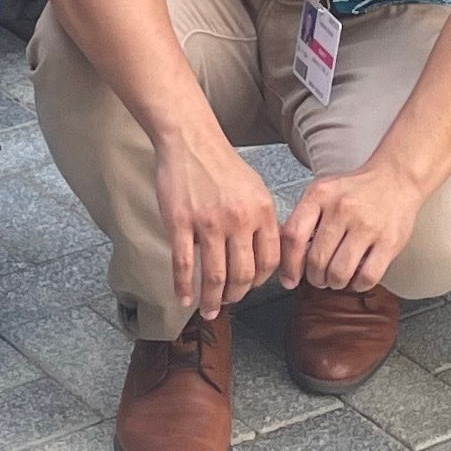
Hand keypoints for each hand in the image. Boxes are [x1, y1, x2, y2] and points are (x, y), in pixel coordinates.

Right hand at [150, 128, 285, 317]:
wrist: (191, 140)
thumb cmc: (222, 165)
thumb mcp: (255, 189)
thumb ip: (262, 221)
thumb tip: (267, 255)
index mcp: (261, 211)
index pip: (269, 261)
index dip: (261, 282)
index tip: (251, 289)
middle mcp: (239, 219)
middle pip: (243, 274)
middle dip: (236, 296)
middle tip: (229, 303)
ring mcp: (208, 222)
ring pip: (214, 275)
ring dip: (212, 300)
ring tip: (209, 310)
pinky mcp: (180, 222)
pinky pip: (184, 264)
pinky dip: (184, 286)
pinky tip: (184, 298)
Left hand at [283, 156, 429, 291]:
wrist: (395, 179)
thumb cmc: (354, 191)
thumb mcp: (322, 192)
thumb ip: (302, 220)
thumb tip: (286, 260)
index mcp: (320, 195)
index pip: (294, 236)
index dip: (289, 265)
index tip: (289, 280)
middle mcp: (342, 209)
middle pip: (316, 260)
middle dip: (315, 278)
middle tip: (319, 278)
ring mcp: (367, 226)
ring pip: (339, 273)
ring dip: (334, 283)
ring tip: (337, 278)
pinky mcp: (389, 241)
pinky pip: (367, 277)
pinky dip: (358, 285)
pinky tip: (357, 278)